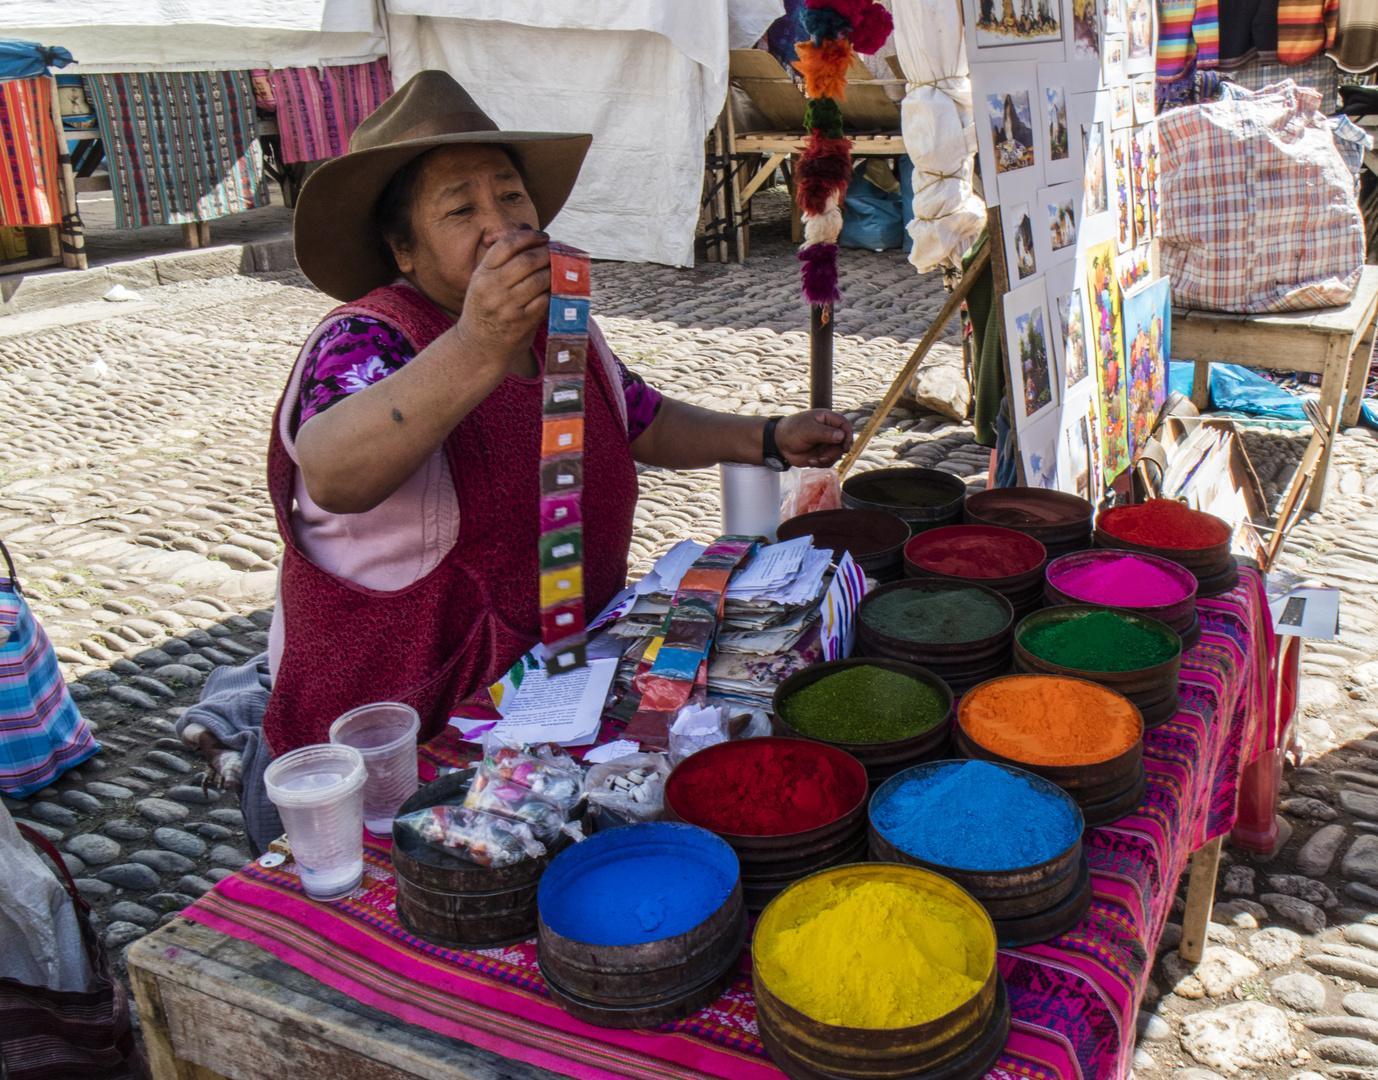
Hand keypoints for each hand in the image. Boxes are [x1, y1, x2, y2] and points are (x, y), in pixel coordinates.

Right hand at [453, 227, 550, 372]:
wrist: (477, 348)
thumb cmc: (484, 311)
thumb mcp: (482, 283)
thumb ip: (501, 262)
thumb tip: (527, 233)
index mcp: (482, 274)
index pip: (507, 245)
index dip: (528, 236)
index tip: (542, 236)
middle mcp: (492, 288)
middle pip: (527, 260)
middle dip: (546, 253)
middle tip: (556, 252)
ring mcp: (507, 306)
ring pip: (539, 280)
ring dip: (554, 272)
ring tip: (559, 269)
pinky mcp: (521, 322)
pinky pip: (544, 301)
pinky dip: (553, 292)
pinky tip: (556, 289)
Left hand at [775, 410, 852, 467]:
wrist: (779, 444)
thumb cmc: (792, 431)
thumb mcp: (808, 430)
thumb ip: (825, 433)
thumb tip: (841, 436)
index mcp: (827, 419)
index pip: (845, 425)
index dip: (848, 436)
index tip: (845, 447)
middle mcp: (829, 431)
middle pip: (843, 442)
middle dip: (835, 452)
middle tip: (823, 457)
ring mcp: (826, 443)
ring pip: (837, 453)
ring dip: (827, 459)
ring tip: (814, 460)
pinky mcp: (822, 453)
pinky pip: (829, 461)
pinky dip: (821, 463)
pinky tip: (810, 461)